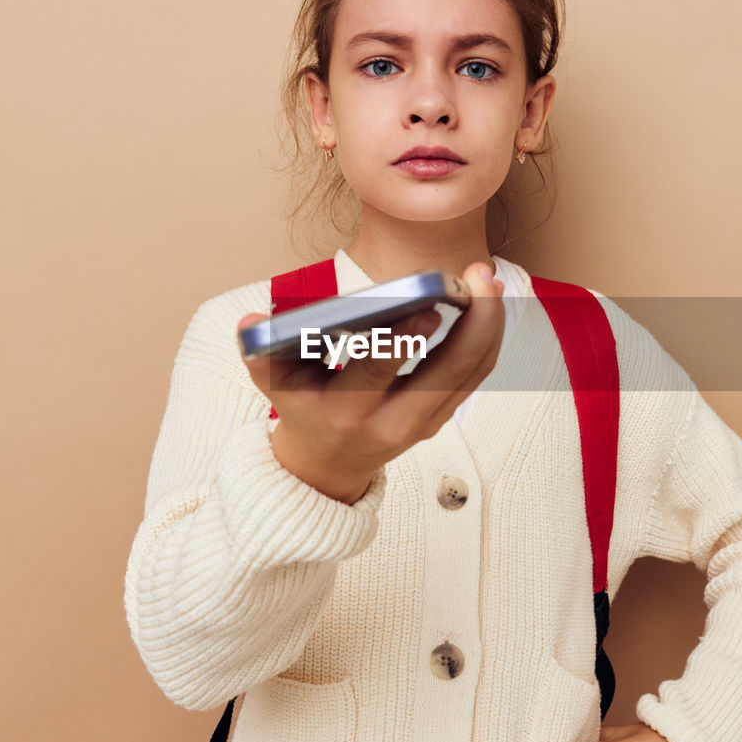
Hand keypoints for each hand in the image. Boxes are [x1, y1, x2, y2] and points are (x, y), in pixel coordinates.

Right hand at [239, 261, 504, 503]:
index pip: (378, 373)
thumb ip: (263, 354)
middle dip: (471, 323)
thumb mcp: (276, 387)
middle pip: (446, 374)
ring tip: (488, 276)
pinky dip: (486, 337)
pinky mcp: (441, 417)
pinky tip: (489, 300)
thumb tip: (253, 320)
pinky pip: (474, 376)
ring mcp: (423, 424)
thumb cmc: (303, 408)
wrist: (327, 466)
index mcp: (346, 412)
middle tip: (478, 276)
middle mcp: (392, 423)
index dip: (403, 341)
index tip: (427, 307)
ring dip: (488, 324)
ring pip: (470, 373)